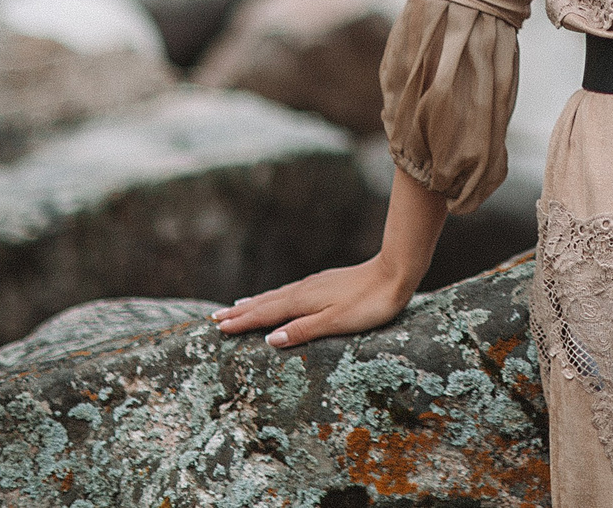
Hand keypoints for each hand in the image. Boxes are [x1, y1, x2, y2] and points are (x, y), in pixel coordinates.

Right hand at [212, 258, 413, 347]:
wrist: (396, 272)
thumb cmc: (369, 303)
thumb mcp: (336, 322)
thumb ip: (303, 330)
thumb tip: (269, 340)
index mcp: (303, 302)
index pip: (265, 315)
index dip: (241, 322)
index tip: (218, 328)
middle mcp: (304, 290)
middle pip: (266, 303)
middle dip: (241, 312)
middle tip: (216, 319)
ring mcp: (315, 284)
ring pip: (277, 295)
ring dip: (255, 303)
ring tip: (237, 307)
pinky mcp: (326, 282)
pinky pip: (290, 290)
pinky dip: (275, 296)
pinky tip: (279, 296)